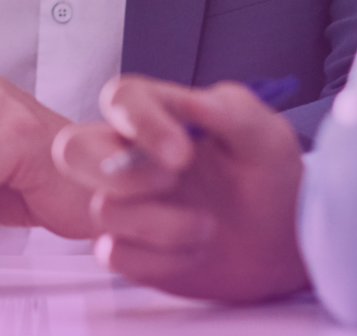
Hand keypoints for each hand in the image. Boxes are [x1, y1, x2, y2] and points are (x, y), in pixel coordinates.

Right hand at [53, 74, 307, 302]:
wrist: (283, 242)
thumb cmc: (270, 177)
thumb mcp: (266, 136)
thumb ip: (231, 111)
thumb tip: (194, 101)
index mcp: (160, 114)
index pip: (121, 98)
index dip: (141, 123)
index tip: (182, 153)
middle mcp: (130, 154)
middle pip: (72, 150)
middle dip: (118, 174)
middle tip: (173, 182)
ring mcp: (124, 202)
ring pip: (102, 209)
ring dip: (163, 224)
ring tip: (208, 226)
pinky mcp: (128, 247)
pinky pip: (114, 254)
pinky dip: (160, 259)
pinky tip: (193, 252)